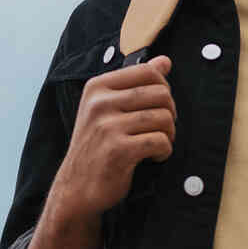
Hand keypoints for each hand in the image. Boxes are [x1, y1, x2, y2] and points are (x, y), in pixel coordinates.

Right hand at [50, 56, 176, 217]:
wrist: (77, 187)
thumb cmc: (96, 146)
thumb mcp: (108, 109)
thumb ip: (136, 83)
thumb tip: (165, 61)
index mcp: (97, 87)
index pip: (148, 71)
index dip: (163, 89)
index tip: (157, 107)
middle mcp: (100, 103)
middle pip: (161, 94)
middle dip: (170, 114)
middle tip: (160, 130)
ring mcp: (107, 126)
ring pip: (164, 118)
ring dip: (169, 135)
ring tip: (156, 145)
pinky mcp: (118, 150)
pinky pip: (160, 141)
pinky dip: (164, 151)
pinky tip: (153, 157)